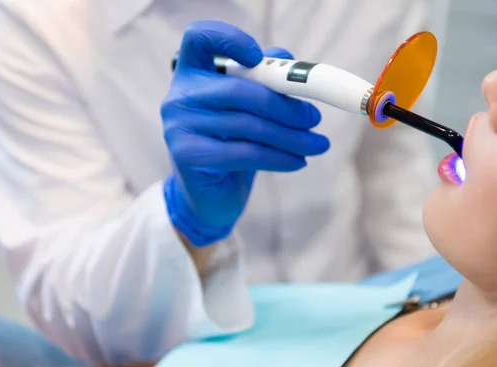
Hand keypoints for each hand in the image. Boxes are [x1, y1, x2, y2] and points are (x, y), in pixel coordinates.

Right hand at [162, 20, 328, 246]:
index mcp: (191, 74)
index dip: (229, 38)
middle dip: (285, 106)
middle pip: (239, 89)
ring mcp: (179, 126)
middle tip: (315, 118)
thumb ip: (263, 82)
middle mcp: (179, 96)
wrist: (210, 198)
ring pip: (248, 125)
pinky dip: (279, 157)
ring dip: (291, 137)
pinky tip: (299, 162)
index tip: (259, 55)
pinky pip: (246, 152)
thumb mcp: (248, 112)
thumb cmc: (231, 147)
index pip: (199, 37)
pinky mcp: (189, 155)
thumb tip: (291, 60)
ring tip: (318, 145)